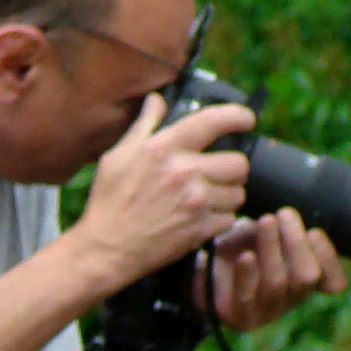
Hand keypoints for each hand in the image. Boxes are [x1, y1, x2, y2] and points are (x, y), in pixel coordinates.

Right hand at [73, 94, 254, 286]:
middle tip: (220, 173)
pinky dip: (220, 220)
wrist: (104, 250)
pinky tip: (202, 219)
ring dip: (227, 196)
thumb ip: (144, 125)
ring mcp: (194, 202)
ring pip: (238, 193)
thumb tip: (157, 100)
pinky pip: (229, 218)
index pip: (216, 120)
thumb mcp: (117, 157)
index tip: (246, 120)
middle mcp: (184, 172)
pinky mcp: (199, 229)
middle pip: (238, 162)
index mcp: (165, 148)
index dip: (239, 116)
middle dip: (233, 168)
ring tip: (210, 199)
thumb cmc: (108, 203)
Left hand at [204, 208, 347, 331]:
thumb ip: (289, 231)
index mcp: (304, 283)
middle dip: (295, 243)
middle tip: (283, 214)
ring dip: (271, 249)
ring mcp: (264, 313)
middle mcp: (289, 301)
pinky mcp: (237, 317)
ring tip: (264, 222)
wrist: (203, 266)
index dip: (327, 256)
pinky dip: (245, 274)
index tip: (312, 230)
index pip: (333, 281)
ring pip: (276, 283)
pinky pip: (245, 297)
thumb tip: (313, 233)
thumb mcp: (268, 233)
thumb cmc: (242, 245)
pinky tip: (244, 256)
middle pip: (305, 276)